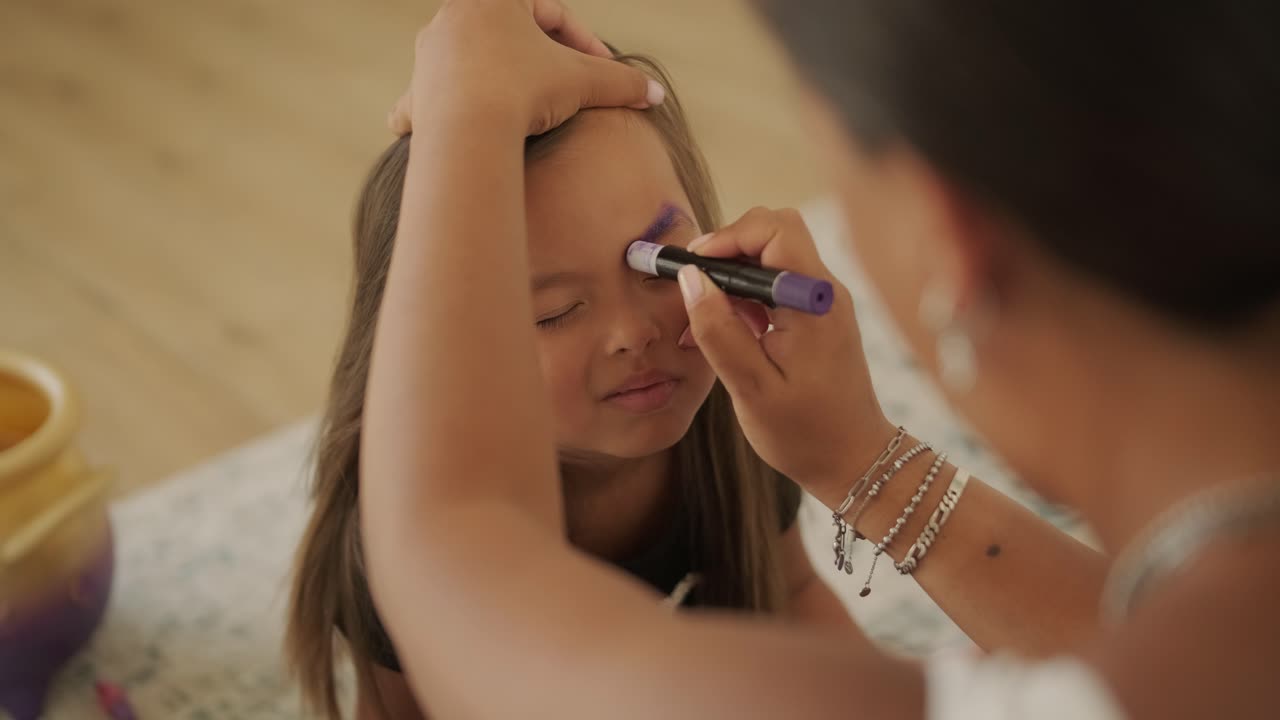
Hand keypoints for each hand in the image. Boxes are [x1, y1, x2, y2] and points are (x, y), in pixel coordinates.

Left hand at [387, 0, 663, 136]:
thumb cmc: (523, 92)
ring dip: (497, 82)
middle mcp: (454, 18)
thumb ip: (621, 84)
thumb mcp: (583, 83)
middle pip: (510, 36)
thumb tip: (657, 95)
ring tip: (522, 110)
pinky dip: (443, 116)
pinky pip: (423, 102)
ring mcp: (430, 57)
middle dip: (540, 60)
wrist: (468, 131)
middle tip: (565, 88)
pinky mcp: (415, 96)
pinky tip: (453, 129)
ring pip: (468, 63)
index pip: (551, 12)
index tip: (601, 71)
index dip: (584, 41)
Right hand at [678, 208, 896, 495]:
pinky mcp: (816, 318)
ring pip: (773, 258)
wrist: (853, 463)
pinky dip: (745, 296)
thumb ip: (719, 331)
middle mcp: (825, 292)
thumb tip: (691, 279)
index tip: (694, 268)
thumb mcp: (751, 388)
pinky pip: (777, 286)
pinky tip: (723, 330)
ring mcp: (823, 304)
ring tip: (700, 316)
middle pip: (774, 233)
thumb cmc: (805, 434)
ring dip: (733, 275)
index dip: (729, 236)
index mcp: (815, 302)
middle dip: (728, 249)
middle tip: (693, 285)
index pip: (776, 229)